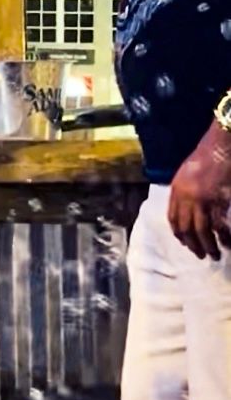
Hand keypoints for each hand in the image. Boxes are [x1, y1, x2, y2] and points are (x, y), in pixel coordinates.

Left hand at [168, 124, 230, 259]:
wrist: (221, 144)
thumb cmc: (207, 154)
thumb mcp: (187, 172)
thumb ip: (185, 190)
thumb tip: (189, 208)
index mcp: (176, 189)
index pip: (173, 218)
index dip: (179, 233)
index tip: (185, 242)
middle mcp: (185, 197)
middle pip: (185, 228)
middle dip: (193, 244)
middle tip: (200, 255)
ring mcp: (202, 200)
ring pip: (201, 231)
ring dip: (207, 245)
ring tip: (214, 255)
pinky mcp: (217, 201)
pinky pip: (219, 225)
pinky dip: (223, 237)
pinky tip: (227, 243)